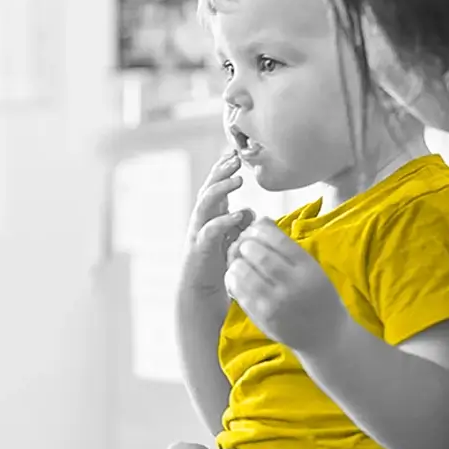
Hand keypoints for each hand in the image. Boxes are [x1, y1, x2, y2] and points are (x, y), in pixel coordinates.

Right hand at [179, 152, 254, 299]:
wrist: (201, 294)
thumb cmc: (219, 266)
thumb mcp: (232, 240)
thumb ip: (239, 224)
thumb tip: (251, 211)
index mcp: (209, 217)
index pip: (214, 187)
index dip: (223, 169)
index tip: (235, 154)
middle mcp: (201, 221)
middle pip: (208, 189)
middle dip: (221, 172)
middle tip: (236, 159)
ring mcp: (198, 234)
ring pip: (205, 204)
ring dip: (220, 189)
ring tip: (237, 180)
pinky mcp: (199, 249)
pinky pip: (209, 230)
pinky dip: (223, 221)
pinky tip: (238, 214)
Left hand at [225, 223, 351, 354]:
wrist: (326, 336)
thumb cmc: (317, 297)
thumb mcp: (312, 269)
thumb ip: (288, 249)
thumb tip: (260, 221)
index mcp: (307, 268)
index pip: (276, 239)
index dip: (259, 229)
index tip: (254, 229)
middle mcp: (292, 284)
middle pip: (258, 254)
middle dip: (245, 244)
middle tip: (242, 244)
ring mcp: (275, 302)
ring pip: (244, 272)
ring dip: (236, 261)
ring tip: (238, 260)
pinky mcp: (262, 316)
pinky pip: (239, 292)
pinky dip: (232, 279)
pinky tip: (235, 276)